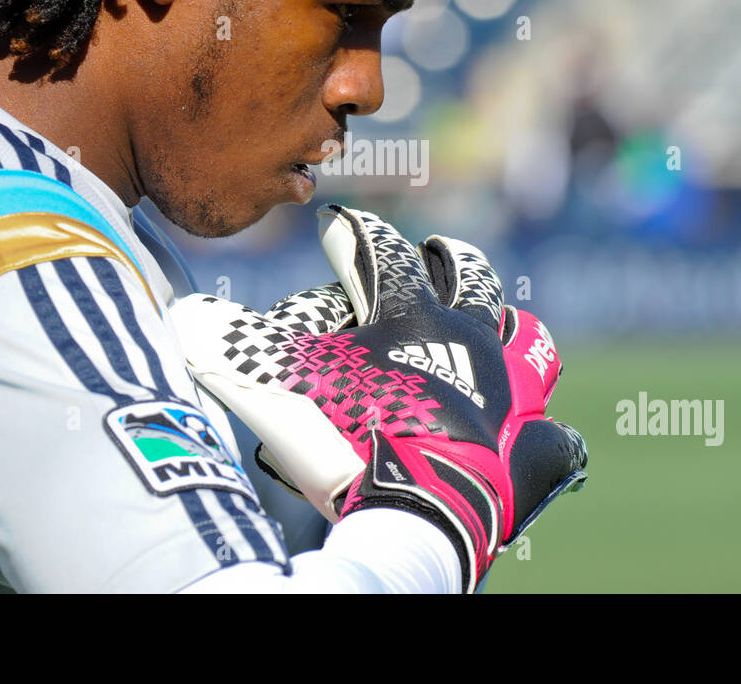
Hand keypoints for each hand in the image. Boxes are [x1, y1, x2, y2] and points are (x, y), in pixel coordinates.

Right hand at [171, 205, 586, 591]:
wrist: (407, 512)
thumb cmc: (338, 440)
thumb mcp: (272, 387)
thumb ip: (229, 347)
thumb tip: (184, 319)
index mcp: (406, 312)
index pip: (376, 247)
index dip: (352, 233)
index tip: (338, 228)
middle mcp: (466, 335)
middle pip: (468, 273)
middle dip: (446, 258)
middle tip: (431, 256)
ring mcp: (508, 390)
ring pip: (528, 338)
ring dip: (511, 331)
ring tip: (497, 332)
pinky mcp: (532, 447)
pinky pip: (555, 439)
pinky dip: (547, 440)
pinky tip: (540, 441)